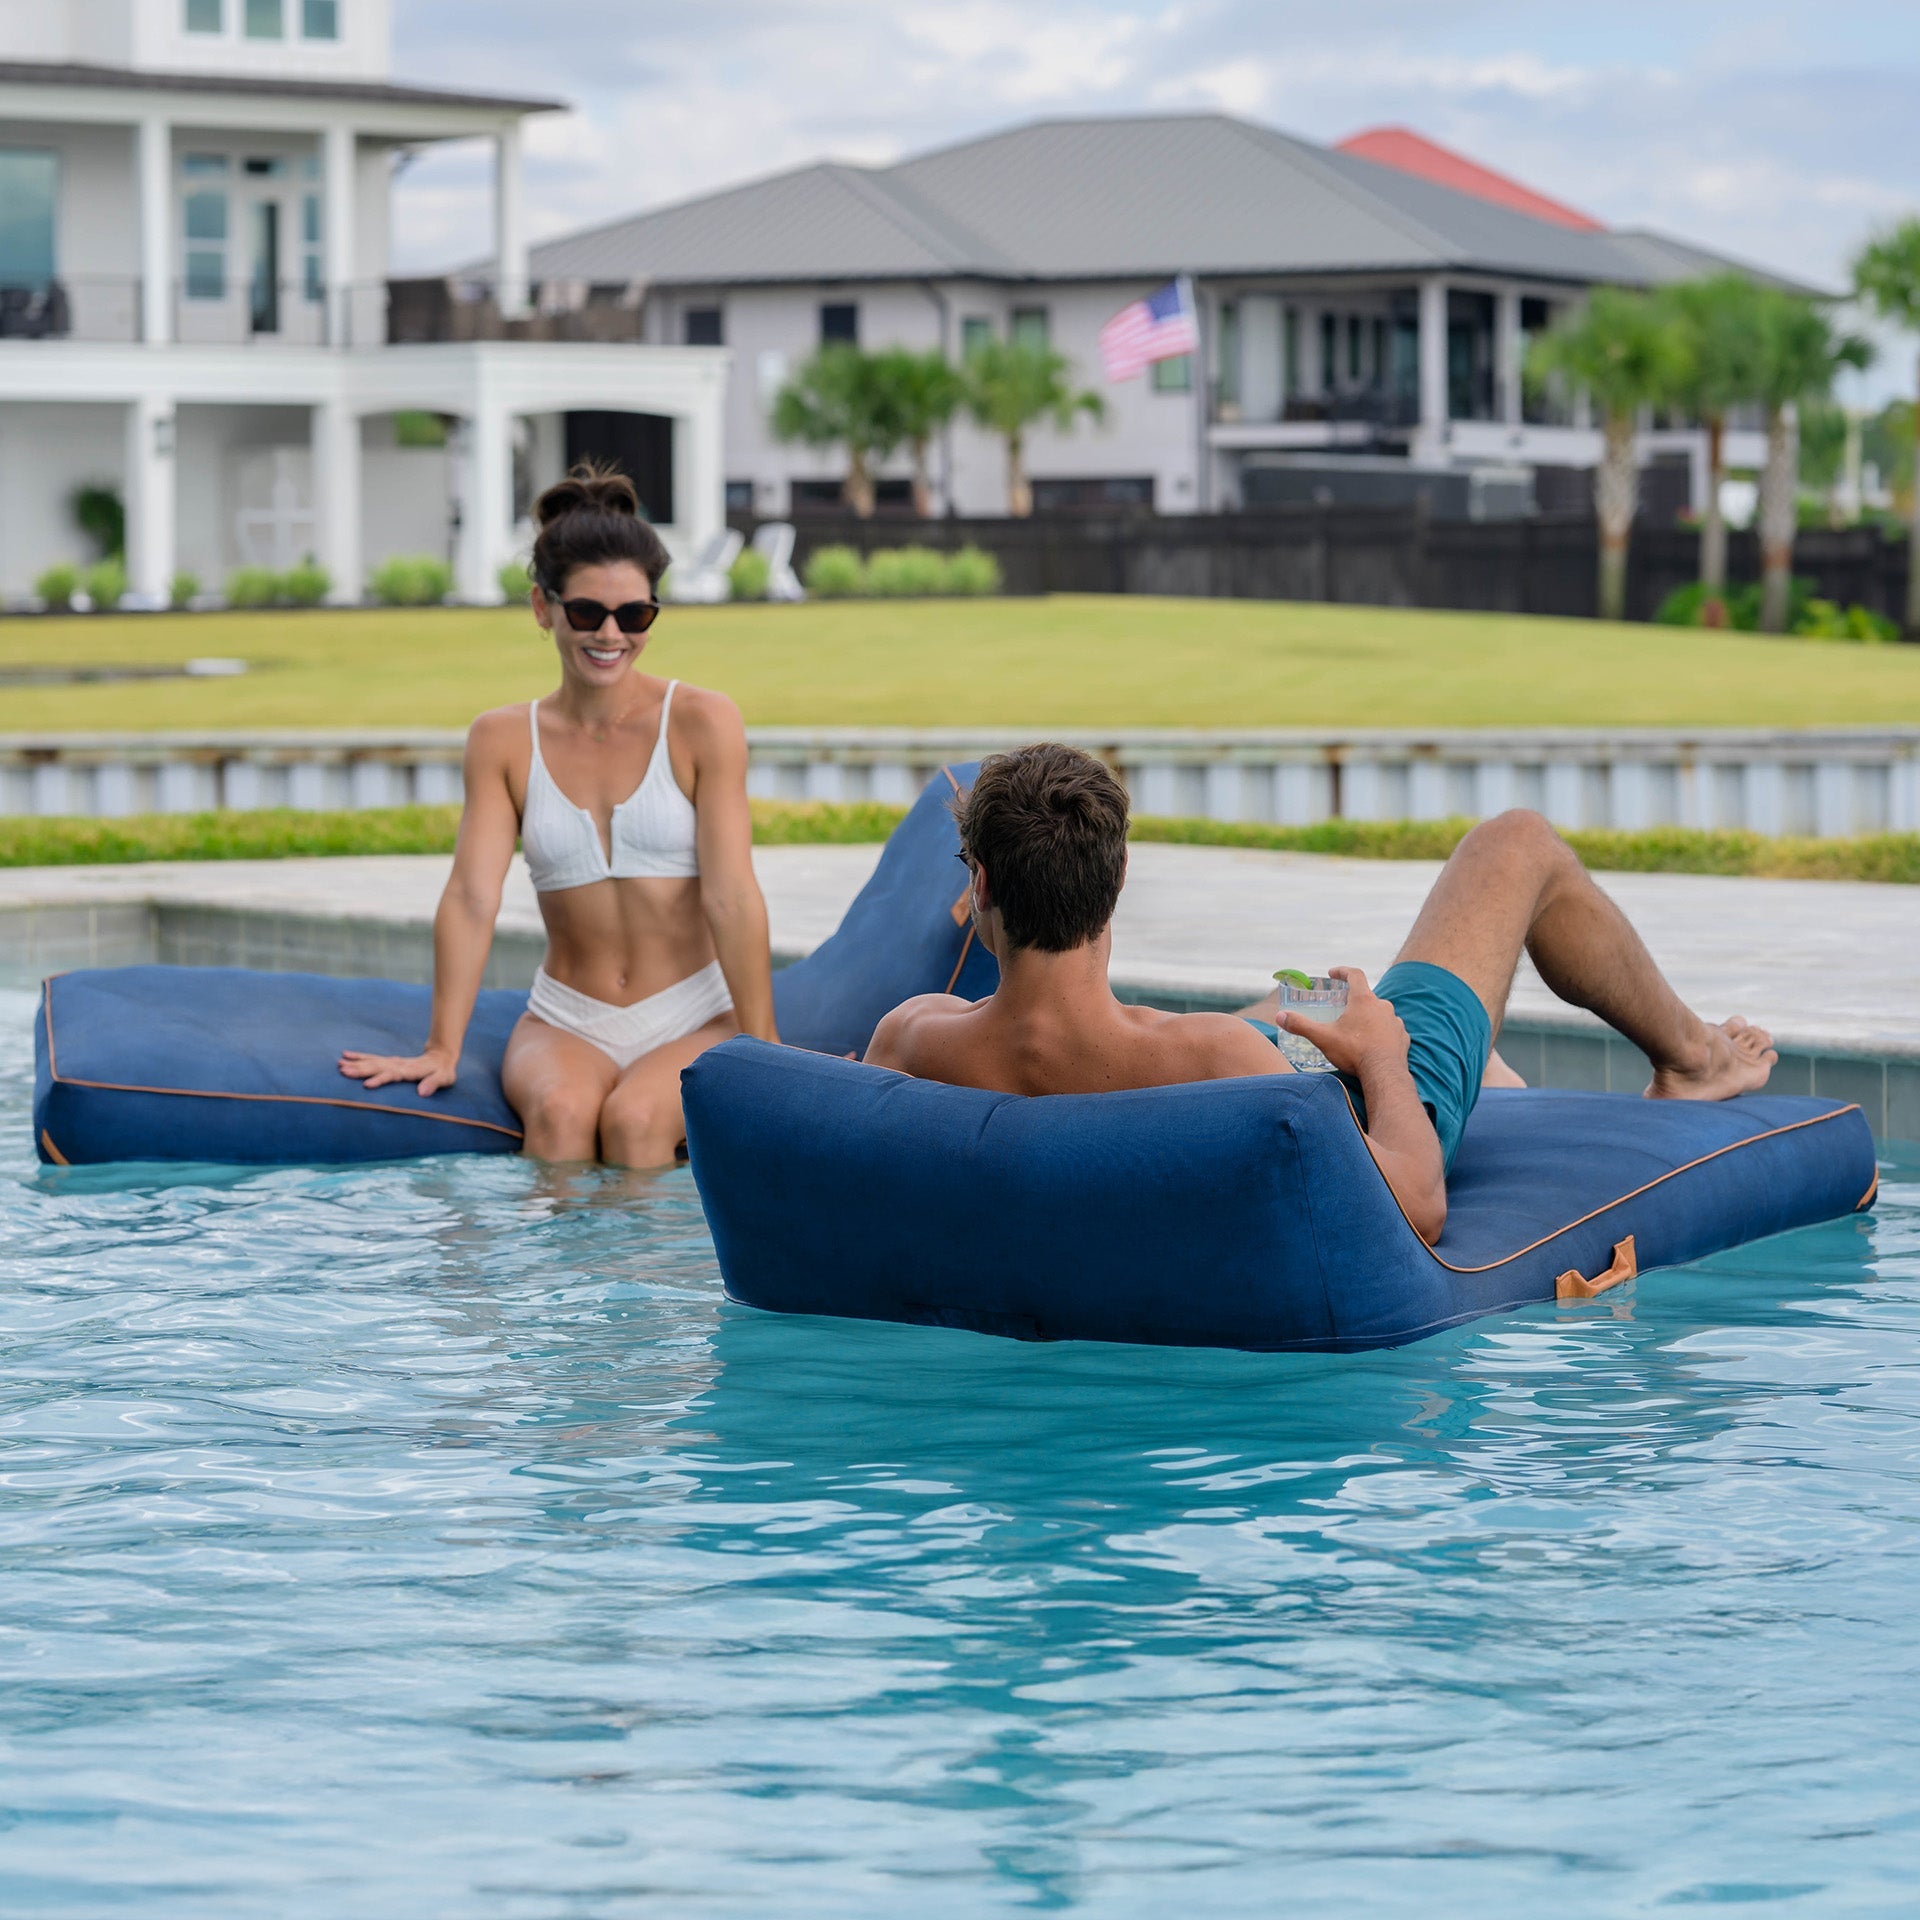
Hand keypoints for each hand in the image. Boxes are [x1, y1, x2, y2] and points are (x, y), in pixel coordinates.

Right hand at [338, 1047, 456, 1094]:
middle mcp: (398, 1065)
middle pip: (377, 1066)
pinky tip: (345, 1055)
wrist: (441, 1056)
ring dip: (356, 1063)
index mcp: (409, 1070)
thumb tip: (422, 1093)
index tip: (366, 1085)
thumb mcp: (445, 1078)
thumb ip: (434, 1083)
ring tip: (339, 1065)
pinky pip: (372, 1058)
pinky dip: (359, 1056)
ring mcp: (393, 1062)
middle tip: (343, 1071)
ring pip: (372, 1061)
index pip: (392, 1075)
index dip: (380, 1079)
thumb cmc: (443, 1071)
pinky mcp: (390, 1062)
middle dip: (360, 1070)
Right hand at [1277, 966, 1408, 1077]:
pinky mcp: (1402, 1036)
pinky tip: (1372, 1043)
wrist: (1384, 1074)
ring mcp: (1395, 1021)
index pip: (1355, 975)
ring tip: (1356, 1031)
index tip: (1333, 974)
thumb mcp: (1322, 1037)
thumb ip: (1300, 1025)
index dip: (1343, 971)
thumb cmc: (1354, 1052)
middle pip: (1367, 996)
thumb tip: (1280, 1016)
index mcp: (1363, 1000)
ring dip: (1368, 1017)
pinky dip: (1381, 1032)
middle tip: (1341, 1010)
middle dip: (1353, 1001)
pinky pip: (1390, 1029)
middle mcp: (1382, 1006)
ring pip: (1379, 1013)